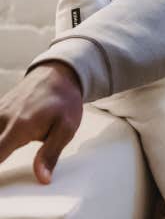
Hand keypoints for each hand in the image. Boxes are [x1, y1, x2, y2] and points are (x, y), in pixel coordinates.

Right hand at [0, 61, 83, 183]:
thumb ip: (50, 154)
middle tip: (16, 149)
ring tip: (9, 147)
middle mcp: (2, 119)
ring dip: (0, 145)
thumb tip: (43, 178)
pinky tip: (5, 139)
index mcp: (20, 127)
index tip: (0, 181)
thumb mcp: (66, 129)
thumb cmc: (64, 102)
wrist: (58, 75)